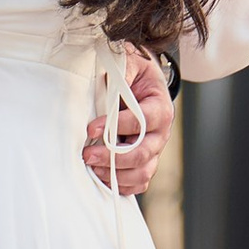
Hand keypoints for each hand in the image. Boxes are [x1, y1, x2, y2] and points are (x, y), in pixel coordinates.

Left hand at [84, 51, 172, 195]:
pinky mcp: (145, 162)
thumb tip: (110, 80)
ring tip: (92, 168)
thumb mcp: (131, 63)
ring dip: (116, 174)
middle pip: (143, 153)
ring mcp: (154, 150)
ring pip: (142, 172)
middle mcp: (161, 133)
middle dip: (113, 157)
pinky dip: (122, 185)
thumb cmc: (136, 73)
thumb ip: (123, 71)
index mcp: (160, 108)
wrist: (143, 83)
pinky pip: (139, 182)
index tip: (92, 129)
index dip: (118, 126)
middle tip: (87, 155)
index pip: (143, 121)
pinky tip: (102, 178)